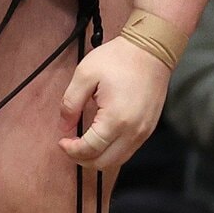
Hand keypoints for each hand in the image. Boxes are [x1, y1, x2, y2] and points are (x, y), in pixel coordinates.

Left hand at [58, 36, 170, 172]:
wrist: (151, 50)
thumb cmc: (120, 59)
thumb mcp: (85, 75)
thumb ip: (70, 103)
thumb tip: (65, 126)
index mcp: (116, 119)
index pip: (90, 149)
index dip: (71, 150)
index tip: (62, 141)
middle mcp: (133, 131)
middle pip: (104, 163)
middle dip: (82, 159)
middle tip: (70, 146)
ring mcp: (143, 132)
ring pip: (117, 161)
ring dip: (97, 157)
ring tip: (83, 144)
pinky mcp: (148, 128)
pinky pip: (128, 150)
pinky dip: (111, 151)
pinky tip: (101, 138)